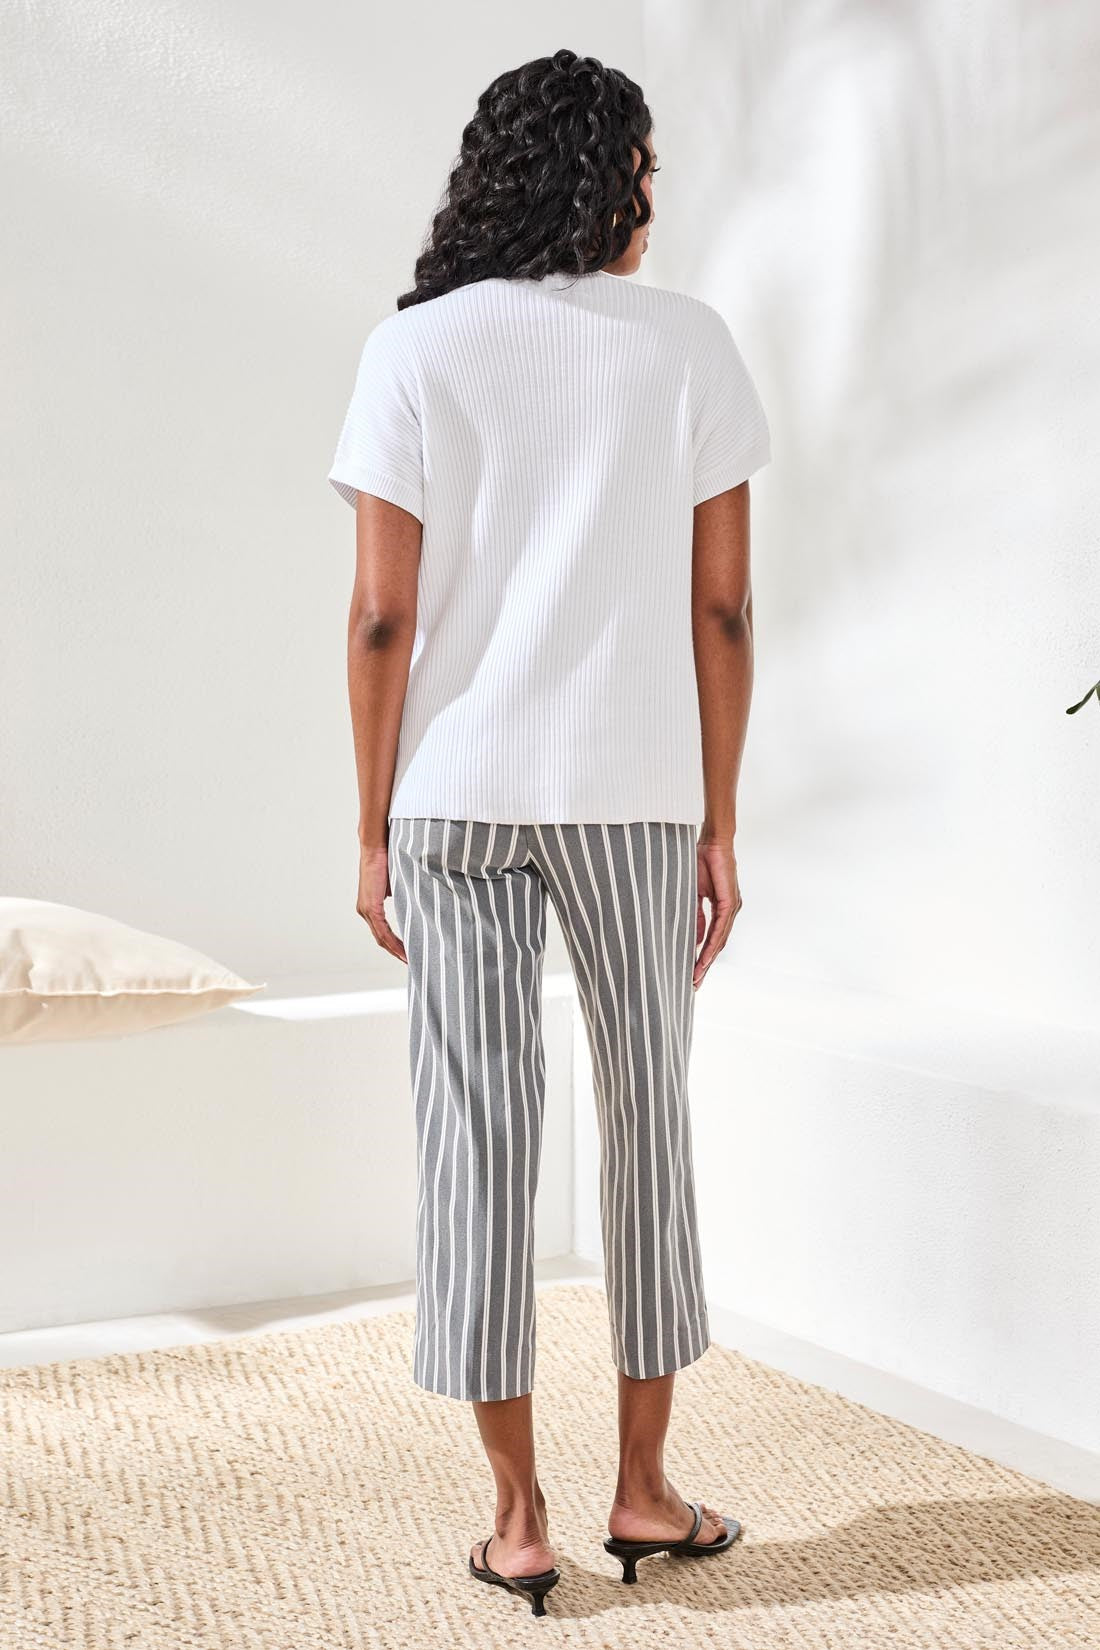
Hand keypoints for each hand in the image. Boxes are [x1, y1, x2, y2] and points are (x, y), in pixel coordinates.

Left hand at [356, 838, 406, 963]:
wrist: (376, 847)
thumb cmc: (387, 859)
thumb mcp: (396, 882)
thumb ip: (400, 894)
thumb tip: (412, 900)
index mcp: (370, 906)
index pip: (382, 931)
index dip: (394, 944)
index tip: (407, 953)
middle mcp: (365, 910)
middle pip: (381, 939)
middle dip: (396, 952)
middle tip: (411, 962)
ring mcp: (366, 910)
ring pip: (382, 938)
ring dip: (396, 951)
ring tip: (409, 960)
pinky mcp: (371, 907)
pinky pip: (383, 931)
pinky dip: (394, 942)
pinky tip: (403, 951)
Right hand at [693, 838, 741, 989]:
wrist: (712, 842)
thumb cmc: (702, 862)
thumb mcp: (694, 893)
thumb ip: (695, 914)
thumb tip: (692, 935)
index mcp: (722, 908)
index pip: (712, 938)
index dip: (702, 956)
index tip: (692, 972)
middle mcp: (730, 911)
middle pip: (717, 945)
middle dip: (705, 965)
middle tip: (694, 983)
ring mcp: (732, 908)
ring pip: (719, 941)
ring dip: (707, 960)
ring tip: (696, 976)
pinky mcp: (730, 903)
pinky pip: (720, 929)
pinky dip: (711, 944)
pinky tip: (703, 957)